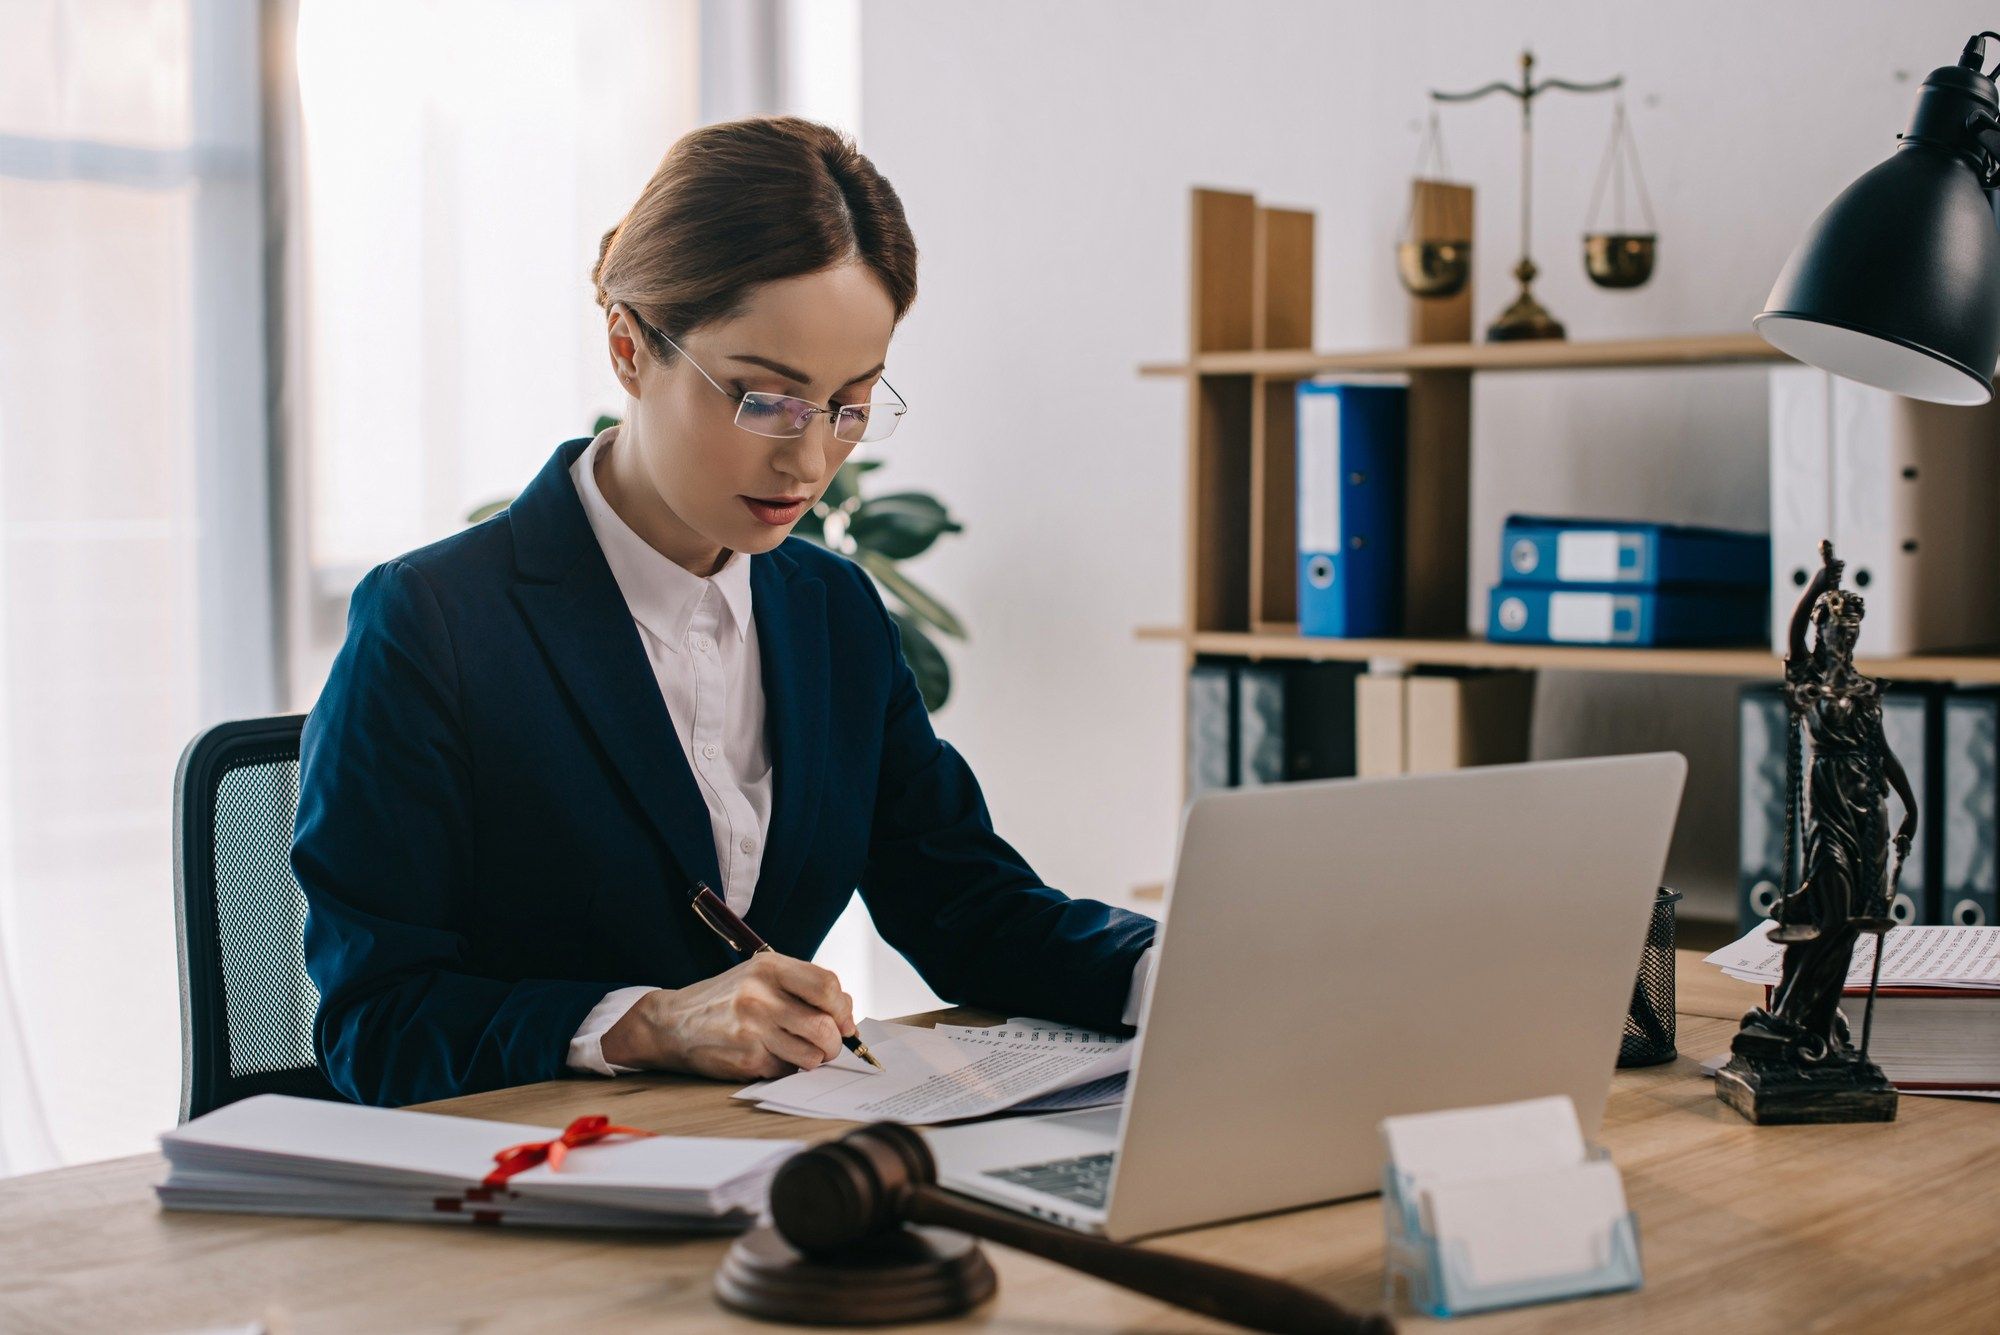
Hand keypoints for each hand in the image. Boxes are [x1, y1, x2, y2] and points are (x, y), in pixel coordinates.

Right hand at [599, 952, 856, 1079]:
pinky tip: (772, 1056)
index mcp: (769, 967)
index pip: (828, 986)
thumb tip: (847, 1010)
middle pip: (825, 1026)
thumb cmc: (725, 999)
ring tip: (800, 1051)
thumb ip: (803, 987)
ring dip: (814, 1058)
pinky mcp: (746, 1058)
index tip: (843, 1020)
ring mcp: (753, 1029)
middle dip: (835, 1041)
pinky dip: (788, 1067)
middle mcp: (761, 995)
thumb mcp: (759, 977)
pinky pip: (787, 1069)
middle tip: (828, 1044)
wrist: (672, 1023)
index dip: (843, 1008)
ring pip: (812, 1054)